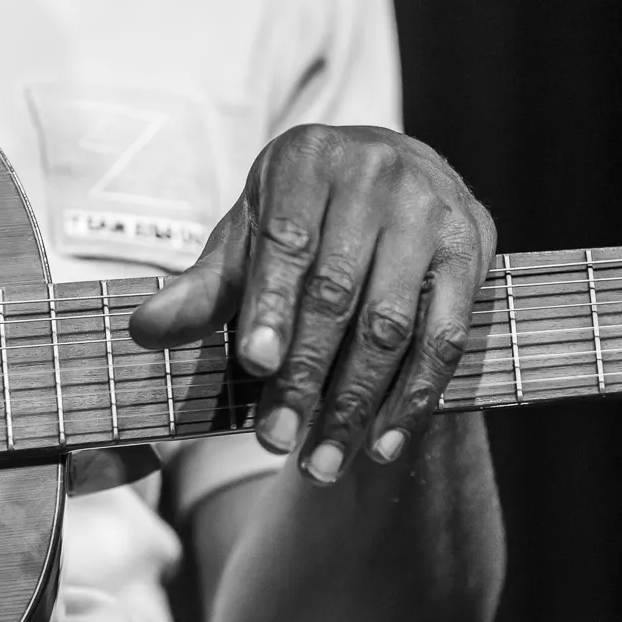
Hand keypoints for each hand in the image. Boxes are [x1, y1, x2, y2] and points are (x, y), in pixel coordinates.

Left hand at [130, 125, 494, 484]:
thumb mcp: (248, 239)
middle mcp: (378, 173)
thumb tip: (145, 329)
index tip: (253, 367)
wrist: (391, 179)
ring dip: (356, 403)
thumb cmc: (302, 218)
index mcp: (308, 159)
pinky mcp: (476, 246)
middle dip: (305, 376)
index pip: (288, 244)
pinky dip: (413, 399)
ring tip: (322, 462)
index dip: (271, 308)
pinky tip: (382, 446)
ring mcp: (434, 209)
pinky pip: (446, 339)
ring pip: (393, 325)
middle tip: (275, 441)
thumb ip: (205, 287)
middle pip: (339, 293)